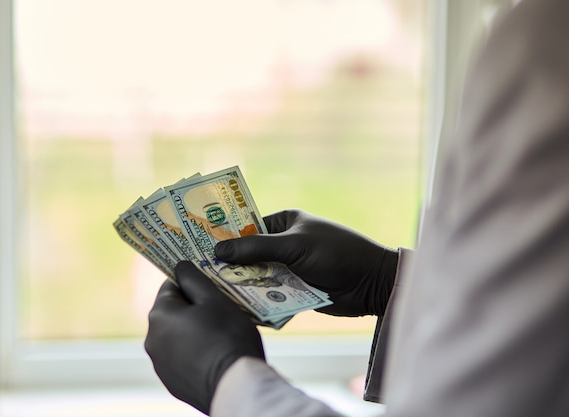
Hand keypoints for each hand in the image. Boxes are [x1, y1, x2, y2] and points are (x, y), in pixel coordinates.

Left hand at [145, 261, 264, 414]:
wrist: (235, 386)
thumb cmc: (227, 336)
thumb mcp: (214, 299)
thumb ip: (194, 279)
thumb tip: (180, 265)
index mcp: (159, 315)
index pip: (171, 285)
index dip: (193, 282)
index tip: (212, 286)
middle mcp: (151, 339)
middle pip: (173, 312)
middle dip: (194, 308)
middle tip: (220, 310)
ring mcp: (160, 364)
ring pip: (177, 335)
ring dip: (193, 330)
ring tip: (220, 334)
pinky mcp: (171, 382)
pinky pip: (181, 357)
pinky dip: (195, 352)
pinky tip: (215, 354)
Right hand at [215, 209, 398, 316]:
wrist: (372, 284)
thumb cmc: (337, 253)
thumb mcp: (295, 246)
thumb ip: (257, 248)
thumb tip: (218, 251)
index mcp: (283, 223)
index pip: (245, 227)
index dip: (222, 236)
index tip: (195, 246)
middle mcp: (282, 244)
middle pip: (247, 255)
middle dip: (228, 266)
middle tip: (197, 275)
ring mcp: (288, 269)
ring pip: (256, 278)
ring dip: (240, 286)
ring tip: (210, 295)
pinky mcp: (294, 292)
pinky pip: (269, 296)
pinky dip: (256, 302)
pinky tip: (235, 309)